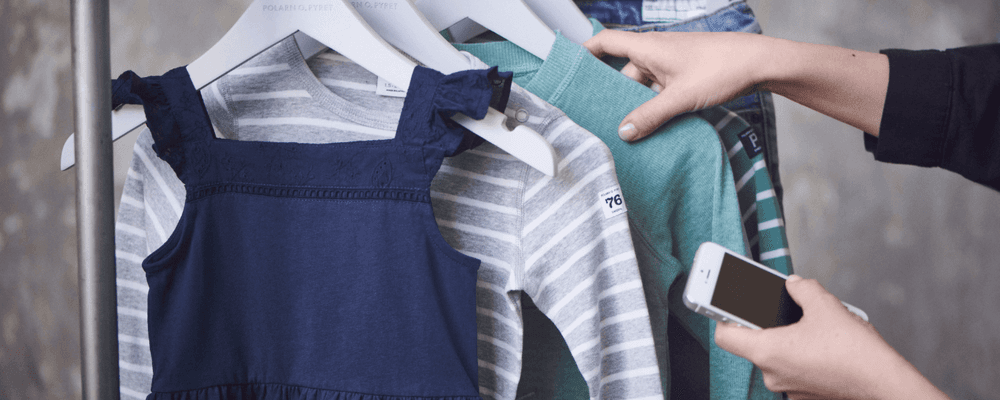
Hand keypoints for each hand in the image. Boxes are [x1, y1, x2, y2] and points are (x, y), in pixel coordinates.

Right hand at [583, 30, 770, 140]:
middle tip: (597, 115)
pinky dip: (654, 106)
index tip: (570, 68)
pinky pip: (659, 91)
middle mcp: (656, 53)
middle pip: (622, 73)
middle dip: (612, 94)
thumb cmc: (723, 67)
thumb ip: (650, 116)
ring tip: (629, 128)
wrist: (760, 64)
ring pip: (642, 86)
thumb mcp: (681, 98)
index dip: (585, 53)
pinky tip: (654, 125)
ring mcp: (670, 65)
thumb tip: (624, 132)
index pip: (605, 42)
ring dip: (637, 105)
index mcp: (648, 46)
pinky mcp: (683, 76)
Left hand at [714, 275, 949, 399]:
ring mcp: (789, 388)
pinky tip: (824, 345)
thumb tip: (793, 285)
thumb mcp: (825, 305)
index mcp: (767, 351)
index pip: (725, 336)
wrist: (886, 385)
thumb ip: (802, 289)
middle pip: (753, 344)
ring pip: (776, 357)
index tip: (726, 304)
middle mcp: (772, 374)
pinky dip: (802, 355)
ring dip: (788, 339)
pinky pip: (794, 369)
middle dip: (767, 323)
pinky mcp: (805, 395)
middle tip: (784, 308)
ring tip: (814, 326)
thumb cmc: (855, 351)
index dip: (723, 317)